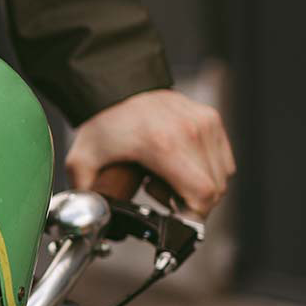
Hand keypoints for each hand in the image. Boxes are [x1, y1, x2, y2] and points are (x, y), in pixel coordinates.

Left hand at [64, 89, 234, 216]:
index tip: (174, 220)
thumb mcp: (83, 161)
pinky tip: (179, 166)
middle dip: (191, 204)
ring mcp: (205, 124)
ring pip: (221, 176)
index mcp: (163, 145)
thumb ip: (85, 195)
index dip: (192, 216)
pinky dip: (206, 171)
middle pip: (214, 189)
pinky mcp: (211, 119)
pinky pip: (222, 159)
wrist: (116, 85)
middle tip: (162, 195)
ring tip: (167, 179)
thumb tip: (87, 219)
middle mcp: (191, 133)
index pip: (202, 193)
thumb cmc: (102, 122)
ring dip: (199, 187)